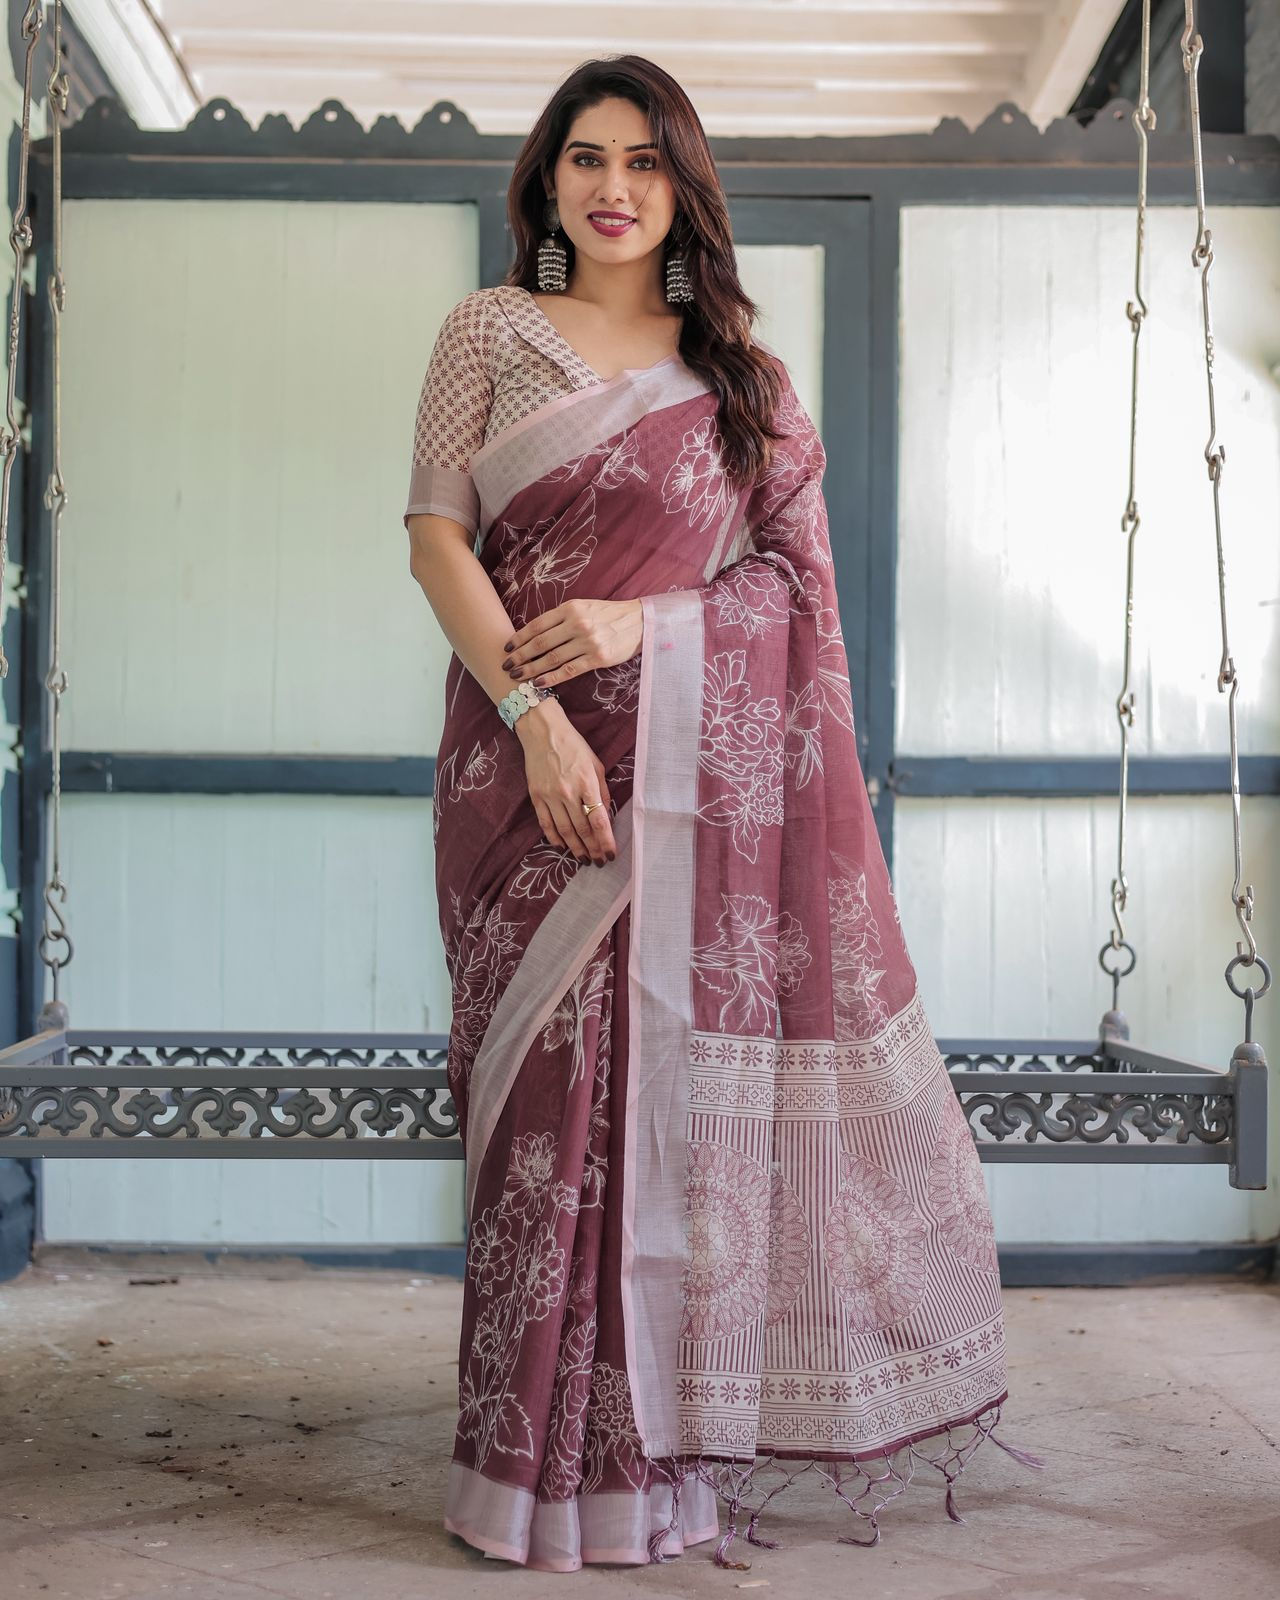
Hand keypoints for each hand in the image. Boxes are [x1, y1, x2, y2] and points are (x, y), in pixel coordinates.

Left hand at [502, 598, 641, 689]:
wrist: (639, 622)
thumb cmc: (608, 615)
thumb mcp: (583, 607)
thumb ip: (561, 618)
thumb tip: (534, 634)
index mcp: (571, 608)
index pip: (537, 625)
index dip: (519, 638)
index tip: (506, 647)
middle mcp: (577, 624)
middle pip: (540, 643)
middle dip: (520, 655)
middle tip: (505, 665)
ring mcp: (588, 642)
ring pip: (552, 658)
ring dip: (531, 669)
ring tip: (516, 676)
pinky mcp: (598, 658)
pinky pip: (569, 670)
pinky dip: (551, 677)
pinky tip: (538, 683)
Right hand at [514, 698, 615, 864]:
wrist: (542, 732)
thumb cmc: (574, 746)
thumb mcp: (596, 765)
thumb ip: (602, 791)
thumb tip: (606, 815)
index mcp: (587, 783)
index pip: (599, 820)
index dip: (605, 841)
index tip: (611, 854)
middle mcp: (568, 792)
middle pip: (582, 830)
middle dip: (592, 849)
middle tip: (599, 861)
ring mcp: (550, 796)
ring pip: (564, 831)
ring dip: (575, 848)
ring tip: (583, 859)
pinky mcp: (536, 797)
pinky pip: (546, 824)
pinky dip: (554, 838)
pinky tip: (562, 847)